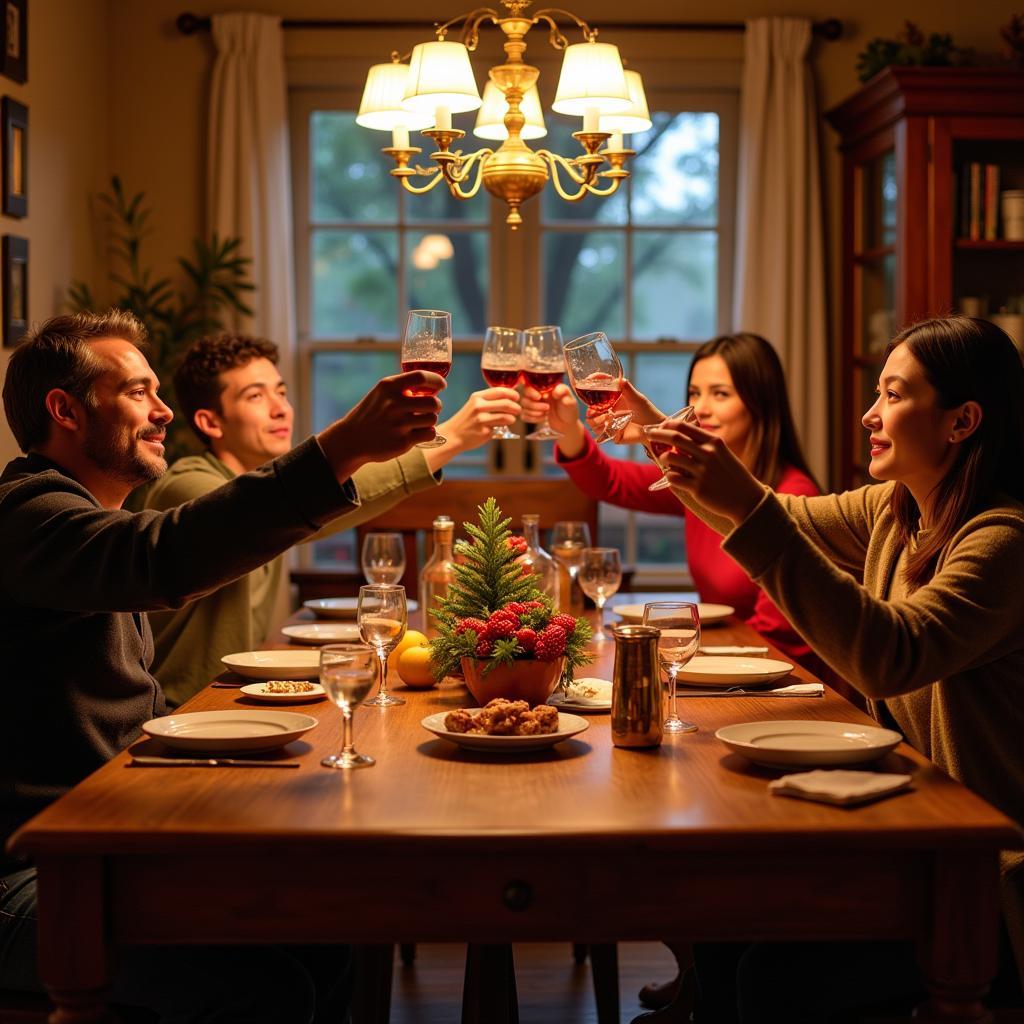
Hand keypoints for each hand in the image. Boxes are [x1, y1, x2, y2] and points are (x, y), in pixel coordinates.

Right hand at [317, 371, 443, 482]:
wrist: (352, 439)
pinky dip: (428, 432)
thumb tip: (432, 386)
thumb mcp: (381, 394)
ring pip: (433, 418)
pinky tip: (418, 432)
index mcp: (388, 387)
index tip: (442, 385)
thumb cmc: (371, 414)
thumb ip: (402, 388)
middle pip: (433, 402)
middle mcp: (394, 404)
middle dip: (436, 405)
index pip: (420, 377)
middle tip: (430, 408)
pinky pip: (430, 433)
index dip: (436, 380)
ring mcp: (399, 424)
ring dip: (430, 420)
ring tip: (420, 421)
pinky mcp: (403, 441)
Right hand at [424, 387, 521, 469]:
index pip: (500, 391)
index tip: (517, 398)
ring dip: (513, 418)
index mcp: (477, 397)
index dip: (512, 394)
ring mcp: (482, 420)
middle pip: (507, 404)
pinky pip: (501, 428)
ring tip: (512, 419)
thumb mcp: (475, 404)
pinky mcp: (485, 432)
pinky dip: (503, 428)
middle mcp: (479, 407)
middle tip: (518, 410)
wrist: (453, 435)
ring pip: (507, 417)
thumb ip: (490, 400)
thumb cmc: (467, 419)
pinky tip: (499, 427)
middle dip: (516, 407)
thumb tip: (511, 397)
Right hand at [521, 383, 586, 456]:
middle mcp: (538, 393)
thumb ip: (564, 393)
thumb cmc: (569, 410)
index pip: (531, 384)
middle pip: (525, 396)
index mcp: (545, 387)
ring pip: (524, 406)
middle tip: (547, 408)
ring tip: (546, 414)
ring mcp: (533, 403)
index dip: (531, 391)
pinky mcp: (531, 413)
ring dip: (534, 412)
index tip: (539, 397)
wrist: (567, 424)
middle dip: (534, 404)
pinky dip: (532, 419)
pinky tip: (542, 419)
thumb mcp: (571, 400)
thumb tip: (555, 392)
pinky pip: (524, 415)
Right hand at [579, 380, 666, 446]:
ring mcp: (608, 424)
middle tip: (602, 410)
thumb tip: (619, 379)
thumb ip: (627, 389)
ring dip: (597, 420)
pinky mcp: (611, 435)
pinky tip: (615, 427)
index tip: (589, 384)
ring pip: (591, 422)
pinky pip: (600, 434)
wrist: (654, 428)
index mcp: (611, 401)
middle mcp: (607, 412)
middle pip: (589, 410)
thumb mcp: (637, 398)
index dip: (588, 390)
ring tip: (609, 418)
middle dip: (592, 411)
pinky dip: (605, 430)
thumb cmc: (647, 411)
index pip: (594, 395)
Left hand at [646, 418, 764, 525]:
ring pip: (671, 458)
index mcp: (714, 442)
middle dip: (657, 434)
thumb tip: (680, 440)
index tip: (660, 425)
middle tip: (648, 434)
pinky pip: (673, 478)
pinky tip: (672, 477)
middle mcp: (708, 454)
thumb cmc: (732, 475)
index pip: (685, 427)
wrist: (747, 499)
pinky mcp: (697, 488)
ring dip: (663, 458)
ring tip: (664, 461)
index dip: (668, 424)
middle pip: (674, 438)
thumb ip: (704, 445)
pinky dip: (669, 476)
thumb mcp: (722, 454)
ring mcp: (702, 471)